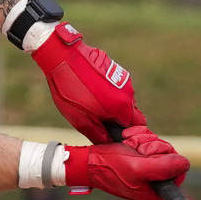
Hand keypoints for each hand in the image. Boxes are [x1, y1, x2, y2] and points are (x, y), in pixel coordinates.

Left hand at [30, 23, 145, 143]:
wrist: (63, 56)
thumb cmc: (71, 90)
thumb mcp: (81, 120)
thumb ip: (99, 135)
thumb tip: (109, 143)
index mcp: (122, 106)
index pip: (137, 126)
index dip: (125, 133)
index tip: (112, 133)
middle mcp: (129, 92)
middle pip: (132, 114)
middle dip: (120, 120)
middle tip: (101, 121)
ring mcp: (124, 79)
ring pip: (125, 101)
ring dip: (114, 106)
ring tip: (92, 104)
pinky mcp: (116, 70)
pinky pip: (118, 88)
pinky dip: (110, 94)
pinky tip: (92, 91)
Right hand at [64, 127, 187, 199]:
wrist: (89, 161)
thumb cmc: (111, 167)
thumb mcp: (139, 168)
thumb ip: (165, 167)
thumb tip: (185, 163)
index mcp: (158, 193)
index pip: (179, 170)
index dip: (166, 157)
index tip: (148, 155)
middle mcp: (155, 184)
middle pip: (170, 156)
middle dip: (151, 147)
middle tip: (135, 149)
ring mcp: (148, 171)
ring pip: (159, 146)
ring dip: (142, 140)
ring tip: (128, 145)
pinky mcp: (141, 159)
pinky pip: (149, 141)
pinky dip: (138, 137)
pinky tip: (126, 139)